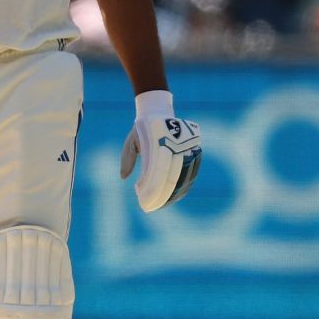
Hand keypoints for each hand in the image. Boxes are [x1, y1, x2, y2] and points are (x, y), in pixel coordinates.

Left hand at [119, 90, 202, 212]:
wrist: (161, 111)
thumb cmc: (142, 129)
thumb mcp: (131, 140)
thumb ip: (127, 158)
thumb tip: (123, 177)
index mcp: (158, 141)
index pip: (156, 172)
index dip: (151, 190)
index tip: (143, 202)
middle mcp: (175, 144)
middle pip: (170, 177)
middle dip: (160, 196)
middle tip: (148, 207)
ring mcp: (187, 147)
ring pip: (182, 177)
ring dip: (172, 195)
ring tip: (160, 205)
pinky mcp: (195, 150)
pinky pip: (191, 173)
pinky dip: (183, 187)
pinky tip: (174, 197)